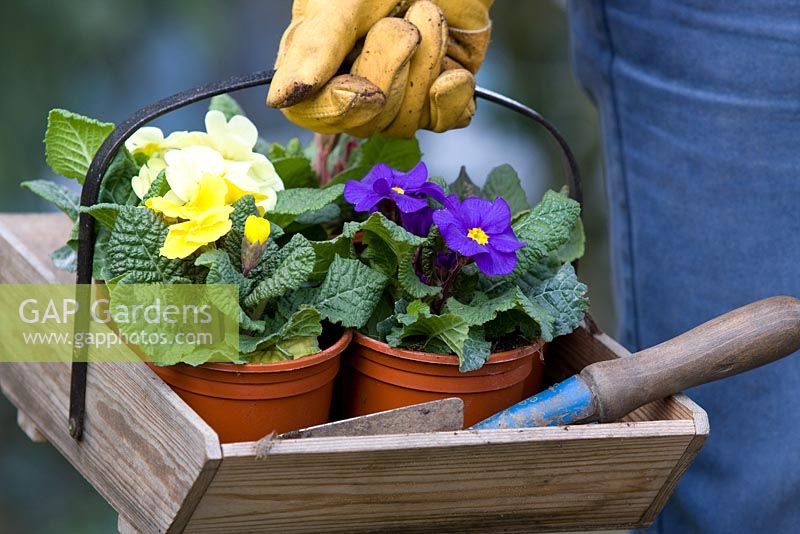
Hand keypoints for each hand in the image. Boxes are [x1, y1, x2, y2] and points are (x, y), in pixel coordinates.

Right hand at [267, 0, 492, 137]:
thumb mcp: (343, 1)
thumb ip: (315, 46)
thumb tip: (282, 98)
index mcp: (317, 64)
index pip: (311, 114)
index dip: (337, 110)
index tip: (362, 89)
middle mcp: (356, 89)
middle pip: (363, 121)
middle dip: (390, 69)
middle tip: (402, 24)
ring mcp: (399, 98)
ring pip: (404, 123)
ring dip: (424, 65)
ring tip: (426, 17)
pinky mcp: (440, 101)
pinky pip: (445, 121)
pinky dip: (452, 94)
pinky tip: (452, 68)